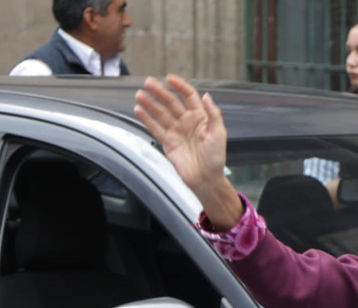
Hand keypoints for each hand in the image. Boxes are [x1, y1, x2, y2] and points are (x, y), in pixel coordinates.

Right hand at [134, 75, 241, 228]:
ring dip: (150, 104)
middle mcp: (187, 122)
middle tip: (148, 83)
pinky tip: (138, 110)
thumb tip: (207, 96)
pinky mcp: (167, 142)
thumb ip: (213, 114)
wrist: (206, 179)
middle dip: (160, 92)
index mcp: (201, 117)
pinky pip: (155, 128)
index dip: (180, 86)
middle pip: (171, 102)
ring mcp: (176, 131)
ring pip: (160, 113)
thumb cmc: (216, 158)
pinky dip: (146, 119)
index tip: (169, 78)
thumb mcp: (219, 134)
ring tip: (139, 95)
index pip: (189, 96)